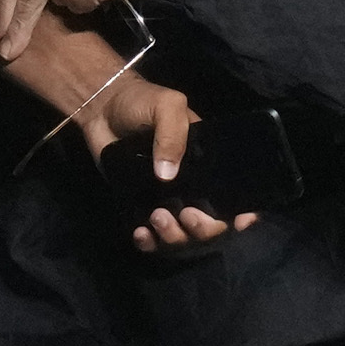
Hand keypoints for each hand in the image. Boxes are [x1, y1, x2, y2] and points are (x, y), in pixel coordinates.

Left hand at [96, 75, 259, 255]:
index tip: (238, 222)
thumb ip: (173, 135)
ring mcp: (167, 199)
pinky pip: (152, 237)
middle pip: (210, 225)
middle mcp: (193, 187)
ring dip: (174, 237)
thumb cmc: (141, 103)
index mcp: (208, 163)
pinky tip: (141, 233)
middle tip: (185, 216)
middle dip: (203, 228)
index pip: (234, 195)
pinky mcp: (141, 206)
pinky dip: (149, 242)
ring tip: (156, 219)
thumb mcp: (166, 106)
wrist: (102, 109)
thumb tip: (168, 176)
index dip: (242, 214)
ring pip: (182, 236)